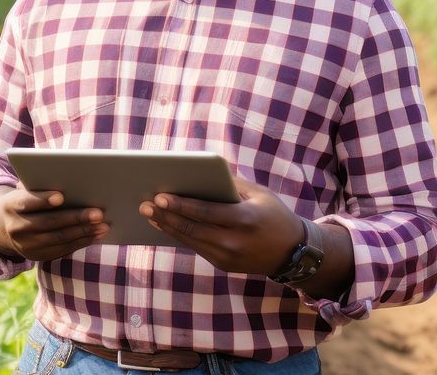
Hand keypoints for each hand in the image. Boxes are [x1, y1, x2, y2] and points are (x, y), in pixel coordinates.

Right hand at [0, 183, 109, 261]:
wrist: (4, 225)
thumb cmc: (25, 197)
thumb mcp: (25, 188)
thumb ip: (40, 183)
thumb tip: (70, 178)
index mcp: (12, 205)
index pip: (27, 202)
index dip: (43, 200)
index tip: (61, 196)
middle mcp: (16, 228)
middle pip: (49, 223)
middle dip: (76, 218)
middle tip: (99, 213)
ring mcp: (25, 245)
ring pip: (58, 239)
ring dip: (84, 232)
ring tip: (104, 226)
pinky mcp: (36, 256)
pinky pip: (61, 250)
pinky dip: (81, 242)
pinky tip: (96, 235)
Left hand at [139, 177, 303, 274]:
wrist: (292, 252)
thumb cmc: (275, 214)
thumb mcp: (259, 193)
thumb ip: (232, 184)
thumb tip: (204, 171)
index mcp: (243, 219)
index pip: (204, 212)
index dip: (180, 205)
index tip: (160, 196)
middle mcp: (232, 242)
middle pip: (191, 229)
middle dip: (165, 216)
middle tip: (145, 204)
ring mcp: (227, 257)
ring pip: (190, 241)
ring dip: (167, 227)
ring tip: (149, 214)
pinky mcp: (223, 265)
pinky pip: (197, 248)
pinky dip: (180, 236)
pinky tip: (166, 225)